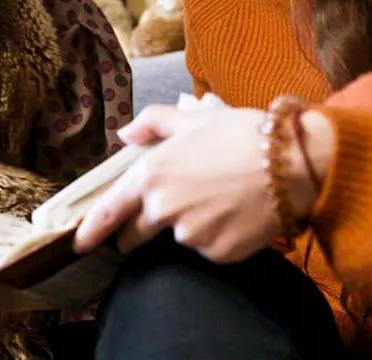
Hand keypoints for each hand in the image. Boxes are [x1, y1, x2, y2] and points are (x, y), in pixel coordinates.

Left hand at [72, 104, 334, 263]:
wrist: (292, 163)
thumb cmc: (241, 133)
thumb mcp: (193, 118)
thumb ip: (153, 123)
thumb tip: (125, 133)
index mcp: (151, 175)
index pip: (110, 212)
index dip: (91, 231)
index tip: (79, 244)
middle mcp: (163, 209)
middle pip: (136, 235)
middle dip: (139, 232)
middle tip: (166, 213)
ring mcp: (190, 235)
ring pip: (180, 238)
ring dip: (190, 226)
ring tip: (221, 199)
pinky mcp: (217, 254)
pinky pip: (210, 249)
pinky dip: (218, 237)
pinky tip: (237, 214)